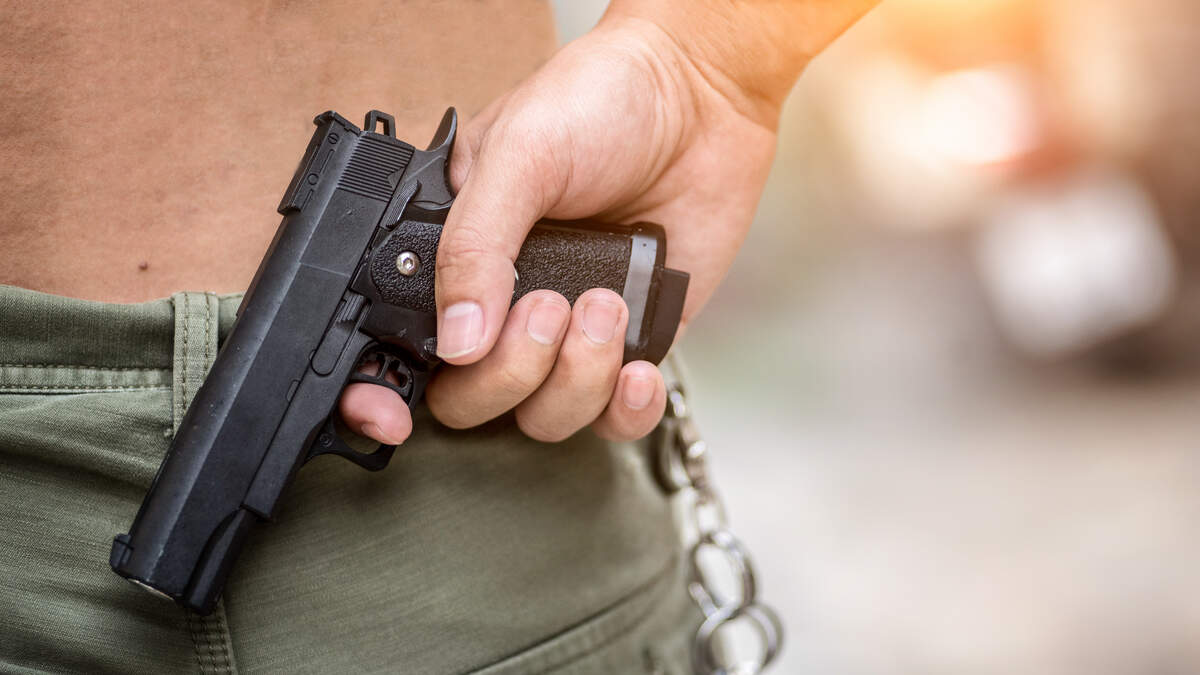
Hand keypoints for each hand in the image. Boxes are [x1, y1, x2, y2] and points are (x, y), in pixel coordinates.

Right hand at [339, 12, 793, 444]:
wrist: (700, 94)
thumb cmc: (600, 101)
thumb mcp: (518, 154)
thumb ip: (475, 245)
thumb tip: (456, 337)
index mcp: (453, 255)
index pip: (401, 347)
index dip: (382, 396)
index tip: (391, 415)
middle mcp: (503, 303)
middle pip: (472, 400)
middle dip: (510, 371)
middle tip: (548, 306)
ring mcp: (569, 331)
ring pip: (544, 416)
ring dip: (574, 378)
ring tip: (606, 303)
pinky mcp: (633, 342)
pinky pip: (614, 418)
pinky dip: (625, 409)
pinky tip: (635, 367)